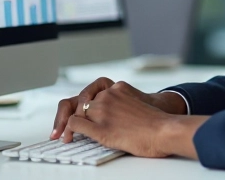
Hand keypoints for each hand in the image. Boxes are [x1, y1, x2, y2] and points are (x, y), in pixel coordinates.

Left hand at [51, 78, 187, 141]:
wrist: (164, 130)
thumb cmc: (154, 122)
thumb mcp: (135, 102)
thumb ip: (119, 103)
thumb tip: (110, 115)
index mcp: (116, 88)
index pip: (89, 93)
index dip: (77, 105)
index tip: (71, 116)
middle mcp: (108, 95)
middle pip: (78, 102)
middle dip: (66, 115)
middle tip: (59, 128)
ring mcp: (103, 110)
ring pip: (76, 112)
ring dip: (67, 124)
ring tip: (63, 135)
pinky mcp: (101, 127)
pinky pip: (77, 124)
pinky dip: (70, 130)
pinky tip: (69, 136)